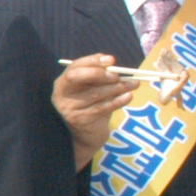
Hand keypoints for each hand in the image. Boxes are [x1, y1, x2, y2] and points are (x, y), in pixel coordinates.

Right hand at [52, 55, 132, 169]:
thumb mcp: (92, 90)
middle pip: (77, 77)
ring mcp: (69, 108)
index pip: (75, 67)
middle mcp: (61, 94)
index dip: (92, 61)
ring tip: (134, 84)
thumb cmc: (91, 107)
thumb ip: (99, 78)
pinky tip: (129, 96)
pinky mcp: (80, 120)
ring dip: (117, 87)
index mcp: (63, 83)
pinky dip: (118, 101)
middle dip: (99, 73)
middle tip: (118, 74)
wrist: (87, 136)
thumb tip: (115, 64)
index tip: (111, 59)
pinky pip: (102, 108)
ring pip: (94, 93)